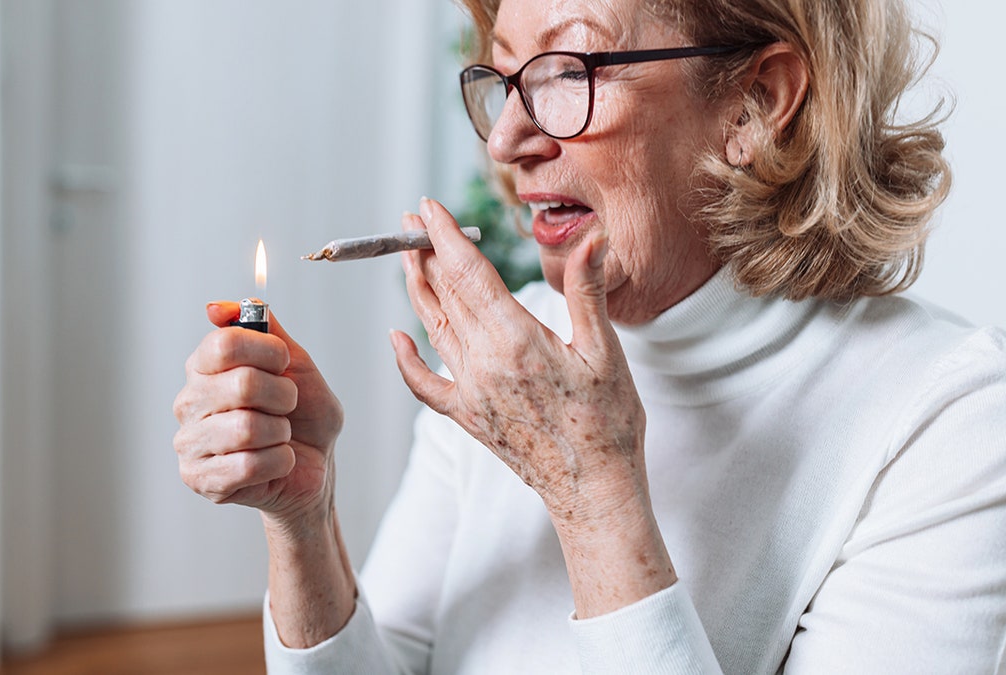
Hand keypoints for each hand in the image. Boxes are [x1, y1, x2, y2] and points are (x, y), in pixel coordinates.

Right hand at [173, 302, 343, 526]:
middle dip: (283, 396)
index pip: (225, 344)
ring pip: (246, 428)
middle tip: (287, 406)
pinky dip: (279, 462)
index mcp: (204, 366)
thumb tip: (215, 308)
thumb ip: (263, 328)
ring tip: (279, 436)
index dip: (268, 352)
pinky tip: (275, 462)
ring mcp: (189, 442)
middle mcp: (189, 401)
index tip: (283, 363)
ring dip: (281, 432)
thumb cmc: (302, 413)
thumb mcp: (294, 362)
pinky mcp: (199, 479)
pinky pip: (249, 465)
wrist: (315, 464)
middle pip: (242, 384)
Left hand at [390, 198, 646, 515]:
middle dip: (425, 251)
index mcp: (516, 340)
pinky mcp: (467, 417)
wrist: (594, 490)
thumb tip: (591, 239)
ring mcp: (470, 392)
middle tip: (410, 220)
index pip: (468, 273)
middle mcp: (483, 364)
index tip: (428, 207)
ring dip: (417, 289)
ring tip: (407, 257)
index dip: (445, 236)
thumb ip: (586, 292)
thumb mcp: (605, 352)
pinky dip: (406, 359)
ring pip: (433, 328)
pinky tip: (396, 336)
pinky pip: (424, 384)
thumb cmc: (609, 422)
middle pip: (444, 294)